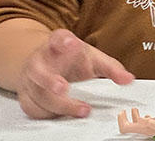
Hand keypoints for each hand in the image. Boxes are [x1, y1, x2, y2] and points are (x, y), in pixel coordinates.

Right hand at [17, 29, 133, 118]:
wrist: (46, 62)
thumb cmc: (72, 58)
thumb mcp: (93, 58)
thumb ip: (112, 68)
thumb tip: (129, 79)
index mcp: (58, 45)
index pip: (57, 38)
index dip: (63, 41)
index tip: (71, 42)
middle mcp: (40, 60)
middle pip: (38, 70)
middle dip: (49, 80)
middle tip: (63, 87)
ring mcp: (30, 78)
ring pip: (36, 93)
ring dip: (58, 105)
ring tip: (82, 109)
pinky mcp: (26, 94)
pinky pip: (32, 107)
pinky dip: (48, 114)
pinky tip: (64, 115)